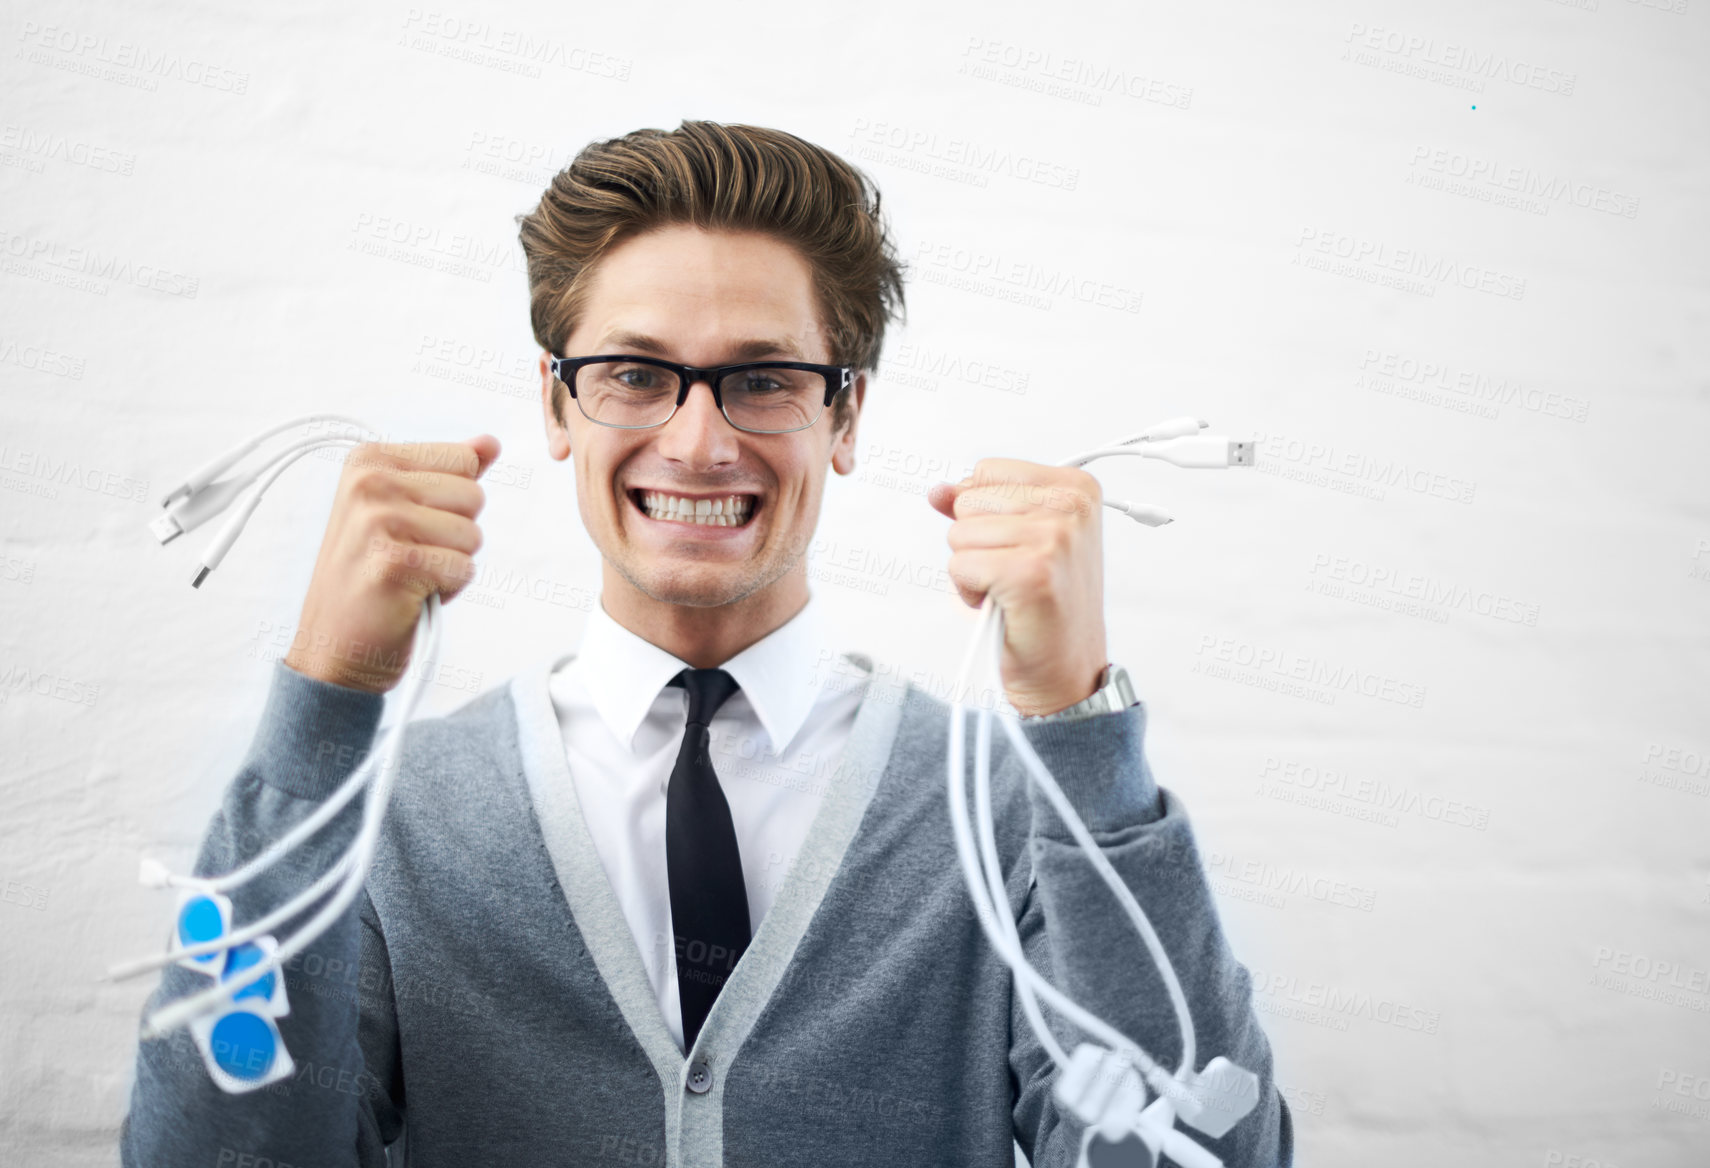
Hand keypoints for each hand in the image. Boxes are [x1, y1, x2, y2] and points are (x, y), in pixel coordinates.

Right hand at [284, 436, 499, 693]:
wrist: (333, 648)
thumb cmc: (373, 578)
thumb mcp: (406, 512)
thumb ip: (449, 474)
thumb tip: (490, 443)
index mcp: (369, 459)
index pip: (464, 460)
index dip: (451, 504)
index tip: (411, 528)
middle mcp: (369, 482)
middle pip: (473, 496)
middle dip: (455, 535)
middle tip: (410, 558)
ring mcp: (378, 520)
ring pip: (472, 534)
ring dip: (451, 565)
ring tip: (409, 577)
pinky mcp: (394, 562)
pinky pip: (464, 568)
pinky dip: (447, 590)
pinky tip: (409, 596)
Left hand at [927, 458, 1107, 717]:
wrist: (1066, 669)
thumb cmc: (1047, 606)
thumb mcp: (1019, 539)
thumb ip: (979, 506)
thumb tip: (938, 489)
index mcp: (1075, 488)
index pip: (986, 472)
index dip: (984, 514)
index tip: (1017, 546)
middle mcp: (1071, 506)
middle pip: (969, 500)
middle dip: (977, 542)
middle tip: (1013, 573)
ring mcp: (1054, 538)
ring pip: (960, 533)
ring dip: (973, 569)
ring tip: (1008, 590)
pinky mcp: (1030, 572)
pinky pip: (959, 565)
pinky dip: (968, 591)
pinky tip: (1001, 605)